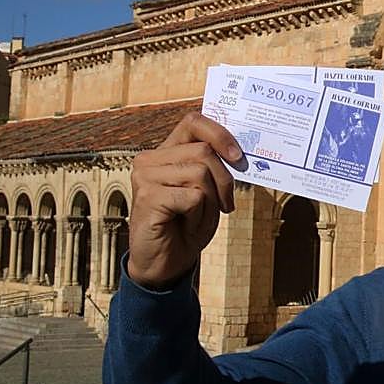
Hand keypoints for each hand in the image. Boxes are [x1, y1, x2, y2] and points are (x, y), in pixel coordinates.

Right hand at [127, 113, 241, 289]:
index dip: (220, 134)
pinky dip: (198, 215)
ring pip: (200, 173)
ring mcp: (145, 176)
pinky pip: (193, 197)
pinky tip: (184, 225)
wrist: (165, 262)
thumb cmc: (187, 224)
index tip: (238, 157)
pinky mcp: (147, 195)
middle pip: (204, 151)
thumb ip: (215, 166)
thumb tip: (238, 150)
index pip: (194, 122)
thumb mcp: (208, 191)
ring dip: (210, 202)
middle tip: (223, 204)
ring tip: (195, 217)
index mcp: (167, 152)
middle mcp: (151, 158)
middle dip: (224, 181)